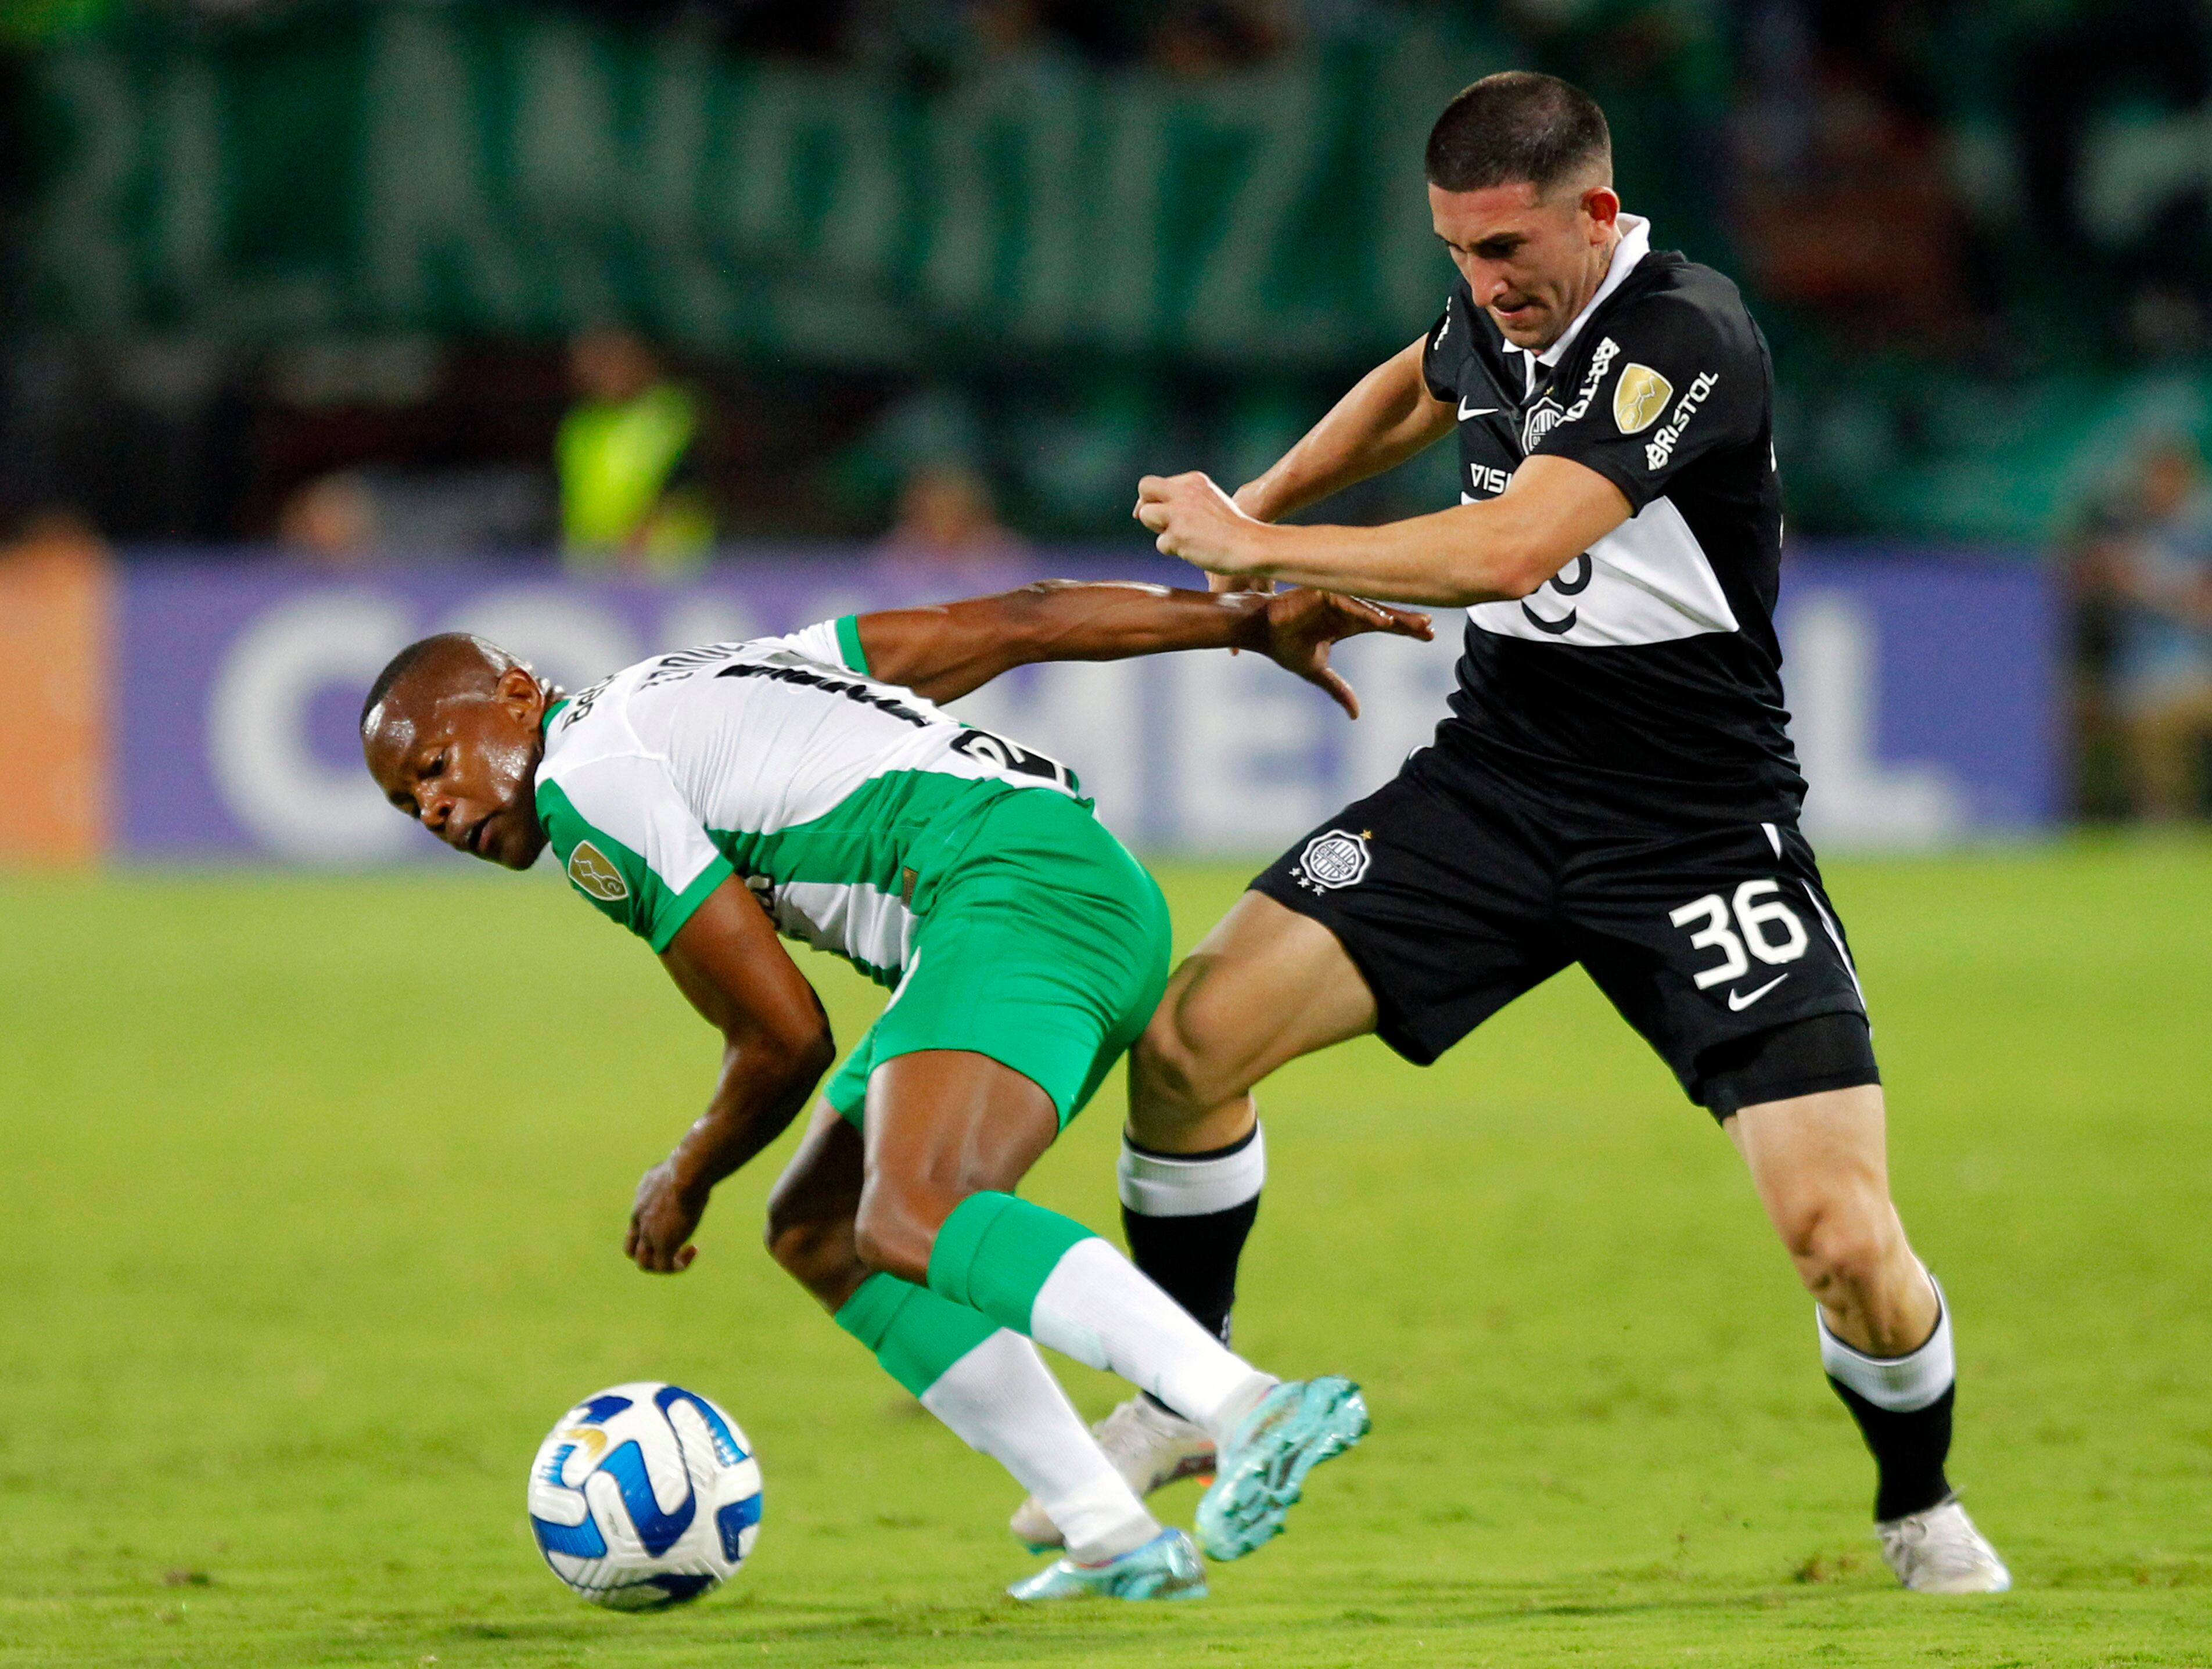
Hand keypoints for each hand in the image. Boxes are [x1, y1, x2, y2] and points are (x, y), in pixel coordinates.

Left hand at [626, 1157, 705, 1272]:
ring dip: (664, 1265)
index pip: (636, 1223)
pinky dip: (678, 1265)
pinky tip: (693, 1251)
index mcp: (641, 1199)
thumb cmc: (689, 1163)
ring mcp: (649, 1233)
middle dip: (649, 1254)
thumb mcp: (677, 1164)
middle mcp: (639, 1218)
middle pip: (630, 1249)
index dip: (652, 1230)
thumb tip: (687, 1161)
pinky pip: (665, 1266)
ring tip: (685, 1254)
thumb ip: (678, 1170)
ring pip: (644, 1264)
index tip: (675, 1223)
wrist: (687, 1171)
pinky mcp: (663, 1243)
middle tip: (673, 1249)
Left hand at [1134, 472, 1265, 575]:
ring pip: (1146, 516)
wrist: (1249, 545)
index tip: (1157, 512)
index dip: (1151, 498)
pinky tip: (1194, 550)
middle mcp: (1184, 492)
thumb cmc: (1231, 529)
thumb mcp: (1209, 500)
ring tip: (1184, 539)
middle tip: (1159, 523)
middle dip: (1145, 506)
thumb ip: (1186, 499)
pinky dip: (1174, 550)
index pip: (1157, 483)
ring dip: (1159, 530)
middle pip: (1145, 488)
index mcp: (1194, 481)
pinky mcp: (1176, 535)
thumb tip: (1150, 509)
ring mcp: (1179, 512)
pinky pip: (1161, 544)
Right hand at [1253, 589, 1433, 718]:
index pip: (1383, 623)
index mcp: (1346, 622)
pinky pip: (1348, 603)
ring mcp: (1335, 599)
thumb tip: (1356, 715)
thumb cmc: (1284, 645)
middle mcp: (1345, 608)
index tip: (1429, 635)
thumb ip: (1338, 690)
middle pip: (1384, 613)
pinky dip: (1365, 611)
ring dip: (1393, 616)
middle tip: (1431, 627)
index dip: (1406, 629)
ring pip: (1370, 607)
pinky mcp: (1321, 593)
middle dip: (1408, 621)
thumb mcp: (1316, 672)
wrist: (1258, 630)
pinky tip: (1383, 621)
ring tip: (1417, 625)